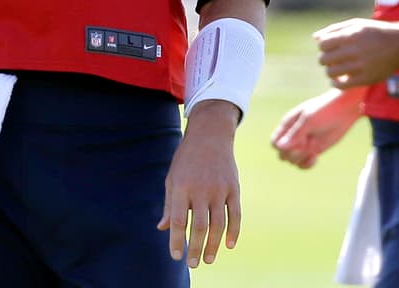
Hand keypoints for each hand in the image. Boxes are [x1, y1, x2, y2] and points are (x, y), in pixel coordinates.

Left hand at [158, 101, 240, 267]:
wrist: (210, 134)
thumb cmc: (186, 159)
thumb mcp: (172, 178)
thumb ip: (170, 204)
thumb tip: (163, 228)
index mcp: (181, 187)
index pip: (179, 220)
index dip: (177, 240)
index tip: (176, 256)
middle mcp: (201, 189)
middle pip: (199, 226)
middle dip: (195, 248)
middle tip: (193, 264)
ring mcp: (219, 189)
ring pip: (218, 224)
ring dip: (214, 245)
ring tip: (208, 259)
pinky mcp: (234, 188)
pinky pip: (235, 214)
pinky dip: (234, 231)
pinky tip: (229, 245)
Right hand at [271, 88, 364, 168]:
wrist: (343, 110)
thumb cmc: (324, 110)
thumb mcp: (309, 121)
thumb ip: (295, 134)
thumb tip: (279, 146)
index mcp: (287, 125)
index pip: (274, 142)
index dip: (282, 147)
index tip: (297, 141)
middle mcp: (293, 135)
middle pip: (282, 154)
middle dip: (292, 154)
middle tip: (305, 146)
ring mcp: (303, 144)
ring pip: (292, 160)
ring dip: (301, 159)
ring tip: (312, 152)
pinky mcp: (313, 150)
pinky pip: (303, 164)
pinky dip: (306, 165)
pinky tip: (315, 158)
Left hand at [313, 17, 398, 87]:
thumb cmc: (375, 33)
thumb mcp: (356, 24)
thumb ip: (334, 30)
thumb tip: (314, 38)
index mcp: (351, 35)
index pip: (323, 45)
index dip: (323, 47)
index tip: (330, 48)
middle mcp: (355, 51)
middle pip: (324, 59)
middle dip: (325, 59)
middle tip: (332, 59)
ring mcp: (361, 66)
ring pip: (331, 73)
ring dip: (330, 71)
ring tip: (336, 68)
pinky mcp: (366, 79)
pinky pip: (342, 85)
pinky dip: (336, 83)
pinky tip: (339, 79)